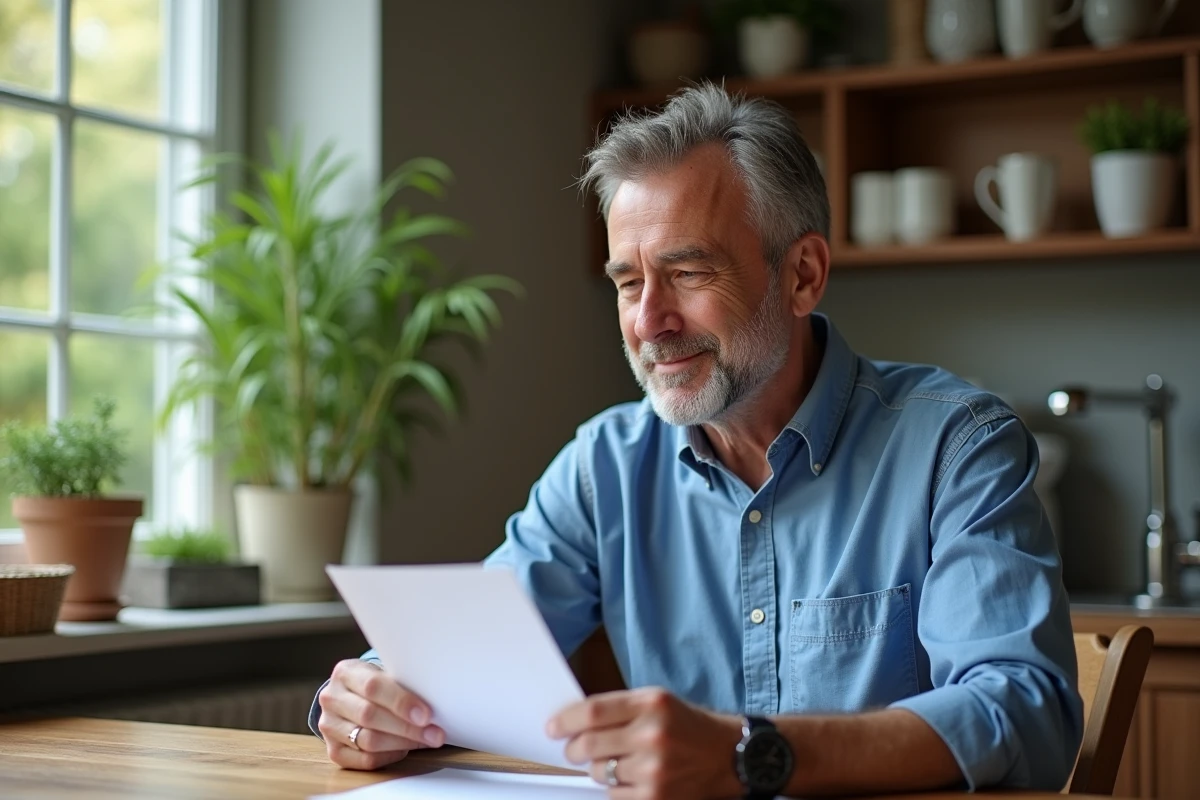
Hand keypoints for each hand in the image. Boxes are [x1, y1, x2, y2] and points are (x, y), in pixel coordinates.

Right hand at [317, 659, 445, 769]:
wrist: (351, 697)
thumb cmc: (377, 685)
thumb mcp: (385, 674)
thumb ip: (403, 684)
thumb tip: (435, 705)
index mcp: (346, 672)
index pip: (373, 686)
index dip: (401, 701)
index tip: (427, 714)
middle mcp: (332, 698)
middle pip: (370, 716)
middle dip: (407, 727)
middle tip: (435, 734)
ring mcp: (329, 726)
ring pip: (367, 740)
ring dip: (402, 743)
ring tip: (425, 741)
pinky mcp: (333, 750)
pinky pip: (364, 760)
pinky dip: (389, 756)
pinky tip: (404, 749)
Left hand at [547, 687, 744, 798]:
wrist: (731, 756)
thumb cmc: (691, 727)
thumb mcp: (659, 701)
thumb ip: (620, 708)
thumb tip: (576, 721)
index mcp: (651, 703)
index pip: (592, 711)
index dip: (565, 721)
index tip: (554, 728)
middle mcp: (652, 734)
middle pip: (589, 745)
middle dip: (574, 749)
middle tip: (574, 750)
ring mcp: (654, 769)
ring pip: (600, 772)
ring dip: (600, 769)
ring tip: (620, 762)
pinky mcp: (656, 797)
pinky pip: (615, 795)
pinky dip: (617, 788)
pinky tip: (633, 779)